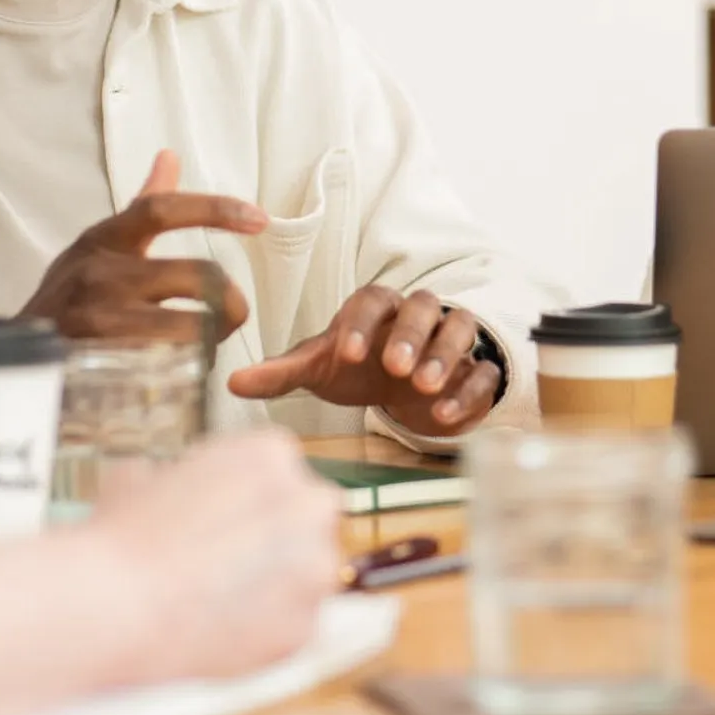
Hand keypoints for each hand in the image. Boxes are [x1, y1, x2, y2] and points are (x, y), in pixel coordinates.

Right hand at [20, 152, 263, 343]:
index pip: (162, 208)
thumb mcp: (100, 247)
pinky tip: (185, 369)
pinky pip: (163, 363)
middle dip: (231, 301)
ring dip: (212, 340)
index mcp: (104, 238)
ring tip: (209, 346)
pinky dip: (185, 367)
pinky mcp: (96, 361)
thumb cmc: (68, 297)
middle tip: (234, 316)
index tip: (258, 219)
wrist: (14, 353)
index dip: (215, 209)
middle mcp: (99, 272)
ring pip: (188, 326)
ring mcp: (96, 318)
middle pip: (196, 275)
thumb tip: (169, 158)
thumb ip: (141, 207)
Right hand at [88, 430, 342, 680]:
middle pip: (311, 517)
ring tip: (222, 598)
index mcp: (273, 454)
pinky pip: (294, 625)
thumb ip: (175, 476)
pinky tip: (222, 629)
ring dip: (278, 584)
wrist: (116, 602)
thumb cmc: (121, 536)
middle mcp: (309, 503)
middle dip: (280, 537)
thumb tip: (159, 483)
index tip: (224, 521)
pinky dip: (266, 630)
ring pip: (309, 574)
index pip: (282, 474)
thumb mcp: (142, 476)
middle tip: (232, 559)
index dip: (249, 500)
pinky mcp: (305, 627)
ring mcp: (314, 569)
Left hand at [224, 286, 499, 437]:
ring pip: (459, 329)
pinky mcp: (474, 373)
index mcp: (376, 309)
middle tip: (395, 366)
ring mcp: (450, 342)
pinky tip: (444, 415)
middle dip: (410, 334)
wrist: (402, 388)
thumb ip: (281, 374)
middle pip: (423, 306)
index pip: (372, 299)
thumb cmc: (358, 369)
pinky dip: (468, 390)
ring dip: (444, 355)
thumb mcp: (321, 370)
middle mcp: (417, 317)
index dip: (362, 323)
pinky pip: (481, 372)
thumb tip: (233, 381)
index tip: (348, 353)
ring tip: (423, 387)